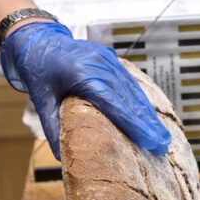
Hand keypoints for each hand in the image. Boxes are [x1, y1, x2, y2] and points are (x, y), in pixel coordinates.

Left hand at [0, 21, 170, 158]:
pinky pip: (129, 82)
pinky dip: (140, 101)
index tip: (150, 142)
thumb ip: (54, 130)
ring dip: (148, 114)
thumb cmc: (38, 72)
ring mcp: (106, 59)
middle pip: (129, 99)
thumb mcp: (41, 102)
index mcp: (80, 74)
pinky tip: (150, 116)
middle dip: (147, 124)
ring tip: (161, 135)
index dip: (134, 125)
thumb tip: (64, 160)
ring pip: (133, 91)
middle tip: (162, 145)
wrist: (37, 40)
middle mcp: (98, 64)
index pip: (113, 104)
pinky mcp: (111, 58)